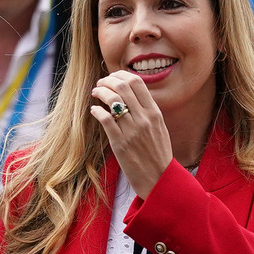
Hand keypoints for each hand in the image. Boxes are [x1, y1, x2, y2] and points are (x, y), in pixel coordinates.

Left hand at [90, 70, 172, 198]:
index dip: (121, 75)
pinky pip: (105, 119)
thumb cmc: (157, 153)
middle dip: (107, 80)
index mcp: (154, 112)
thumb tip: (132, 94)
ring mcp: (132, 130)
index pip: (137, 82)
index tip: (113, 77)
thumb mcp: (159, 127)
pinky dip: (97, 110)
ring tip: (95, 94)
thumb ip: (147, 110)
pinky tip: (94, 111)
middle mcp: (144, 118)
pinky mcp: (120, 143)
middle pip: (122, 86)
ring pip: (112, 99)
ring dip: (100, 92)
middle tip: (100, 84)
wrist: (158, 178)